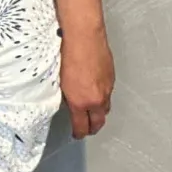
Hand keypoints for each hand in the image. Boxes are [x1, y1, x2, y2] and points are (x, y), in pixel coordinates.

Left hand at [59, 24, 114, 139]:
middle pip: (99, 122)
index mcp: (81, 102)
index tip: (77, 134)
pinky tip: (97, 92)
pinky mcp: (112, 77)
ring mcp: (107, 88)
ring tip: (93, 113)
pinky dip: (103, 97)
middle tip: (88, 129)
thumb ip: (67, 97)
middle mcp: (97, 98)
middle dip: (93, 128)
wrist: (84, 36)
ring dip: (99, 113)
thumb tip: (69, 103)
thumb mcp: (60, 81)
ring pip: (106, 108)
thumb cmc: (68, 54)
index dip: (79, 133)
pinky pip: (109, 93)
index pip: (82, 126)